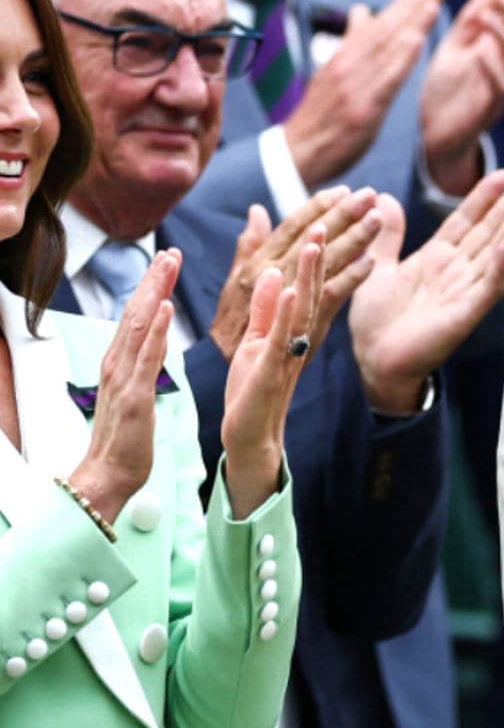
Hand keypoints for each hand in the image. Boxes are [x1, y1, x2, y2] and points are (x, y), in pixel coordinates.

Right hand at [69, 249, 179, 524]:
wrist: (108, 475)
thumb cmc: (125, 439)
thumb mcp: (137, 392)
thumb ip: (144, 364)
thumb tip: (156, 339)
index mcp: (121, 363)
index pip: (137, 317)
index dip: (152, 287)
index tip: (167, 261)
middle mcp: (118, 364)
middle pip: (136, 312)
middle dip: (153, 280)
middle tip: (170, 251)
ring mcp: (124, 378)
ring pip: (139, 325)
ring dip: (155, 292)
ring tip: (169, 265)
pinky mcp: (134, 396)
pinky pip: (146, 357)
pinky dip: (156, 330)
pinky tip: (166, 308)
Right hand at [209, 185, 381, 360]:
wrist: (224, 365)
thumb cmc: (232, 322)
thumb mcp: (236, 278)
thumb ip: (251, 244)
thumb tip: (258, 211)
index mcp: (260, 261)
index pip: (293, 226)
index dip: (318, 206)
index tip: (341, 190)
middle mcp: (274, 273)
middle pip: (313, 238)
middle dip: (343, 214)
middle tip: (368, 195)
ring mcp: (289, 296)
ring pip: (326, 261)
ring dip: (353, 238)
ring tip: (375, 220)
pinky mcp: (304, 320)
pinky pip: (331, 294)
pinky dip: (352, 276)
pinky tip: (371, 262)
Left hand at [220, 240, 323, 519]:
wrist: (250, 436)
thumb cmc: (252, 390)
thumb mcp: (256, 340)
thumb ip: (265, 308)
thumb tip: (276, 273)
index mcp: (291, 331)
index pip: (306, 287)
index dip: (314, 256)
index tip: (321, 220)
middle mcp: (296, 340)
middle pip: (312, 291)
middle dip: (319, 256)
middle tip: (328, 220)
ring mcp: (286, 354)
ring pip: (301, 310)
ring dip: (309, 276)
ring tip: (314, 244)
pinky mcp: (269, 369)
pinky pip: (281, 336)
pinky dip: (285, 312)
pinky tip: (290, 288)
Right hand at [284, 0, 446, 187]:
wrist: (297, 153)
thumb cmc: (320, 116)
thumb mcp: (333, 73)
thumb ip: (352, 43)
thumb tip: (363, 10)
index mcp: (344, 55)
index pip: (379, 23)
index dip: (404, 4)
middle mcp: (348, 64)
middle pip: (385, 29)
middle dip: (412, 4)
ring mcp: (355, 85)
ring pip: (386, 48)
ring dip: (411, 23)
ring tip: (433, 2)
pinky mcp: (362, 107)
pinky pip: (385, 79)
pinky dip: (401, 58)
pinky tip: (417, 40)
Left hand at [349, 169, 503, 413]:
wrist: (374, 361)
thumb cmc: (376, 320)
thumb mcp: (379, 266)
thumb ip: (388, 235)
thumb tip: (384, 198)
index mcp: (437, 258)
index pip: (466, 220)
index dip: (484, 197)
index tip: (503, 173)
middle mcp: (455, 271)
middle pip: (487, 231)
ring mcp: (463, 292)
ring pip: (493, 254)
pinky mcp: (463, 315)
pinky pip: (485, 288)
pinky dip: (499, 267)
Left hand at [420, 0, 503, 195]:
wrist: (435, 137)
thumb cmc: (445, 92)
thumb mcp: (453, 50)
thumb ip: (468, 25)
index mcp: (496, 52)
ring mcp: (499, 90)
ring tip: (487, 16)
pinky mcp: (489, 111)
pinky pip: (500, 87)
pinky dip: (493, 66)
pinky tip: (482, 50)